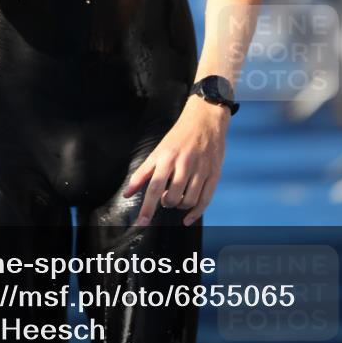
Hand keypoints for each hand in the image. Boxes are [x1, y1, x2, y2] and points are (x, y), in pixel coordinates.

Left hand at [122, 95, 229, 226]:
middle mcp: (184, 164)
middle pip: (172, 197)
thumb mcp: (157, 151)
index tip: (142, 223)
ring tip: (177, 196)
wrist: (205, 119)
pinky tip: (187, 218)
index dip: (148, 208)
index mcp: (167, 157)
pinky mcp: (214, 174)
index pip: (154, 188)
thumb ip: (142, 174)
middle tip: (166, 196)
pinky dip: (195, 213)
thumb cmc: (178, 137)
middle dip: (166, 203)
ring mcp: (201, 169)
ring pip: (188, 201)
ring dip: (180, 206)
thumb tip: (126, 194)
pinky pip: (205, 200)